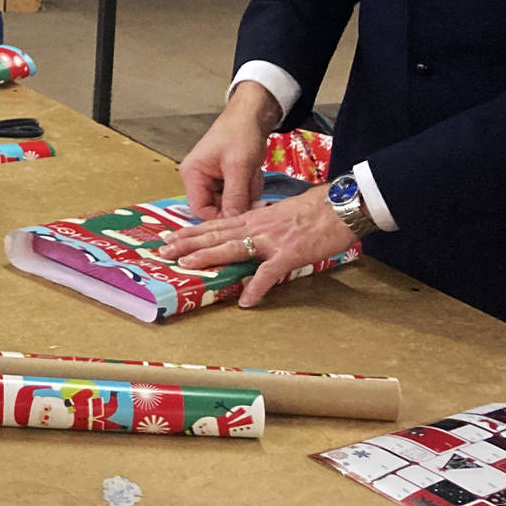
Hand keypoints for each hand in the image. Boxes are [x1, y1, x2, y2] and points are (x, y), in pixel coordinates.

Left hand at [153, 186, 358, 307]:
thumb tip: (247, 237)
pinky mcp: (290, 254)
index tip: (168, 237)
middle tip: (163, 252)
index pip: (215, 225)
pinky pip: (270, 273)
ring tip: (188, 267)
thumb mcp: (280, 215)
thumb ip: (261, 226)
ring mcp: (272, 240)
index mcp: (254, 218)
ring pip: (234, 247)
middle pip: (216, 235)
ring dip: (210, 257)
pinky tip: (245, 301)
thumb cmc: (315, 210)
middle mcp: (257, 226)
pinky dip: (257, 287)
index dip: (190, 232)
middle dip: (188, 244)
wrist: (342, 205)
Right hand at [179, 82, 280, 219]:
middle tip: (250, 187)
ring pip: (230, 202)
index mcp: (193, 175)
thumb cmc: (240, 134)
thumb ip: (234, 196)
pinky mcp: (226, 178)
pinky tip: (252, 173)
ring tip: (252, 174)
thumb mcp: (238, 166)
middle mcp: (199, 179)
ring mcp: (213, 179)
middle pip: (216, 207)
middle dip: (237, 201)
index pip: (199, 210)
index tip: (240, 214)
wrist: (253, 116)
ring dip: (245, 193)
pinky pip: (238, 194)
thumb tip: (232, 222)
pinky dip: (248, 187)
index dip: (219, 216)